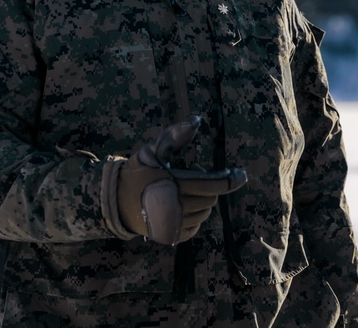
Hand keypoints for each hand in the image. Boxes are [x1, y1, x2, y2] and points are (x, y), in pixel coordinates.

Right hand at [116, 116, 246, 244]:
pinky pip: (195, 227)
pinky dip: (194, 216)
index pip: (214, 185)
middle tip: (192, 177)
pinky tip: (181, 206)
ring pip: (205, 213)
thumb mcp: (153, 149)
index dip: (230, 180)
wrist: (116, 201)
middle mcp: (175, 207)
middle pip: (211, 198)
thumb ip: (175, 135)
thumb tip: (197, 120)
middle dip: (209, 187)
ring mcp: (174, 225)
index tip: (241, 174)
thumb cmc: (139, 171)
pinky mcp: (171, 236)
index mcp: (174, 184)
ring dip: (202, 201)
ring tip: (184, 191)